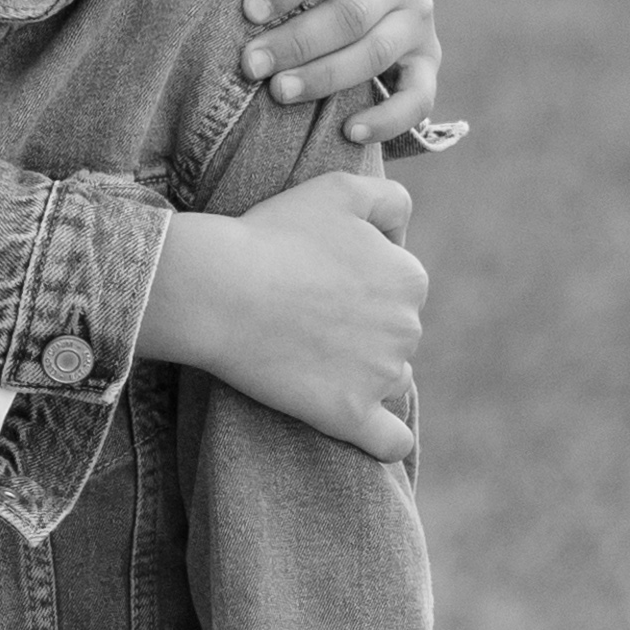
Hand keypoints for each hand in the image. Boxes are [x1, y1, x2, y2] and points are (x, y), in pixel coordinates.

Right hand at [142, 161, 421, 459]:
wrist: (219, 289)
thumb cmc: (273, 234)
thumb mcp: (339, 188)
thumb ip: (389, 199)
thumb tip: (403, 231)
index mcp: (410, 277)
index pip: (399, 287)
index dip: (359, 282)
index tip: (319, 279)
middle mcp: (407, 328)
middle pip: (395, 334)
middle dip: (363, 328)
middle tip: (306, 315)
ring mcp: (381, 376)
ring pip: (388, 379)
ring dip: (363, 373)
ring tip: (310, 357)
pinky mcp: (351, 415)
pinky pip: (390, 441)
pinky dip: (387, 440)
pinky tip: (377, 438)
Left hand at [240, 0, 459, 148]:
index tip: (247, 11)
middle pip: (351, 13)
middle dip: (297, 41)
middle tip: (250, 64)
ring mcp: (417, 22)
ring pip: (376, 55)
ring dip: (326, 77)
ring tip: (278, 93)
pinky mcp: (427, 62)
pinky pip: (419, 97)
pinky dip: (389, 117)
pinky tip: (350, 131)